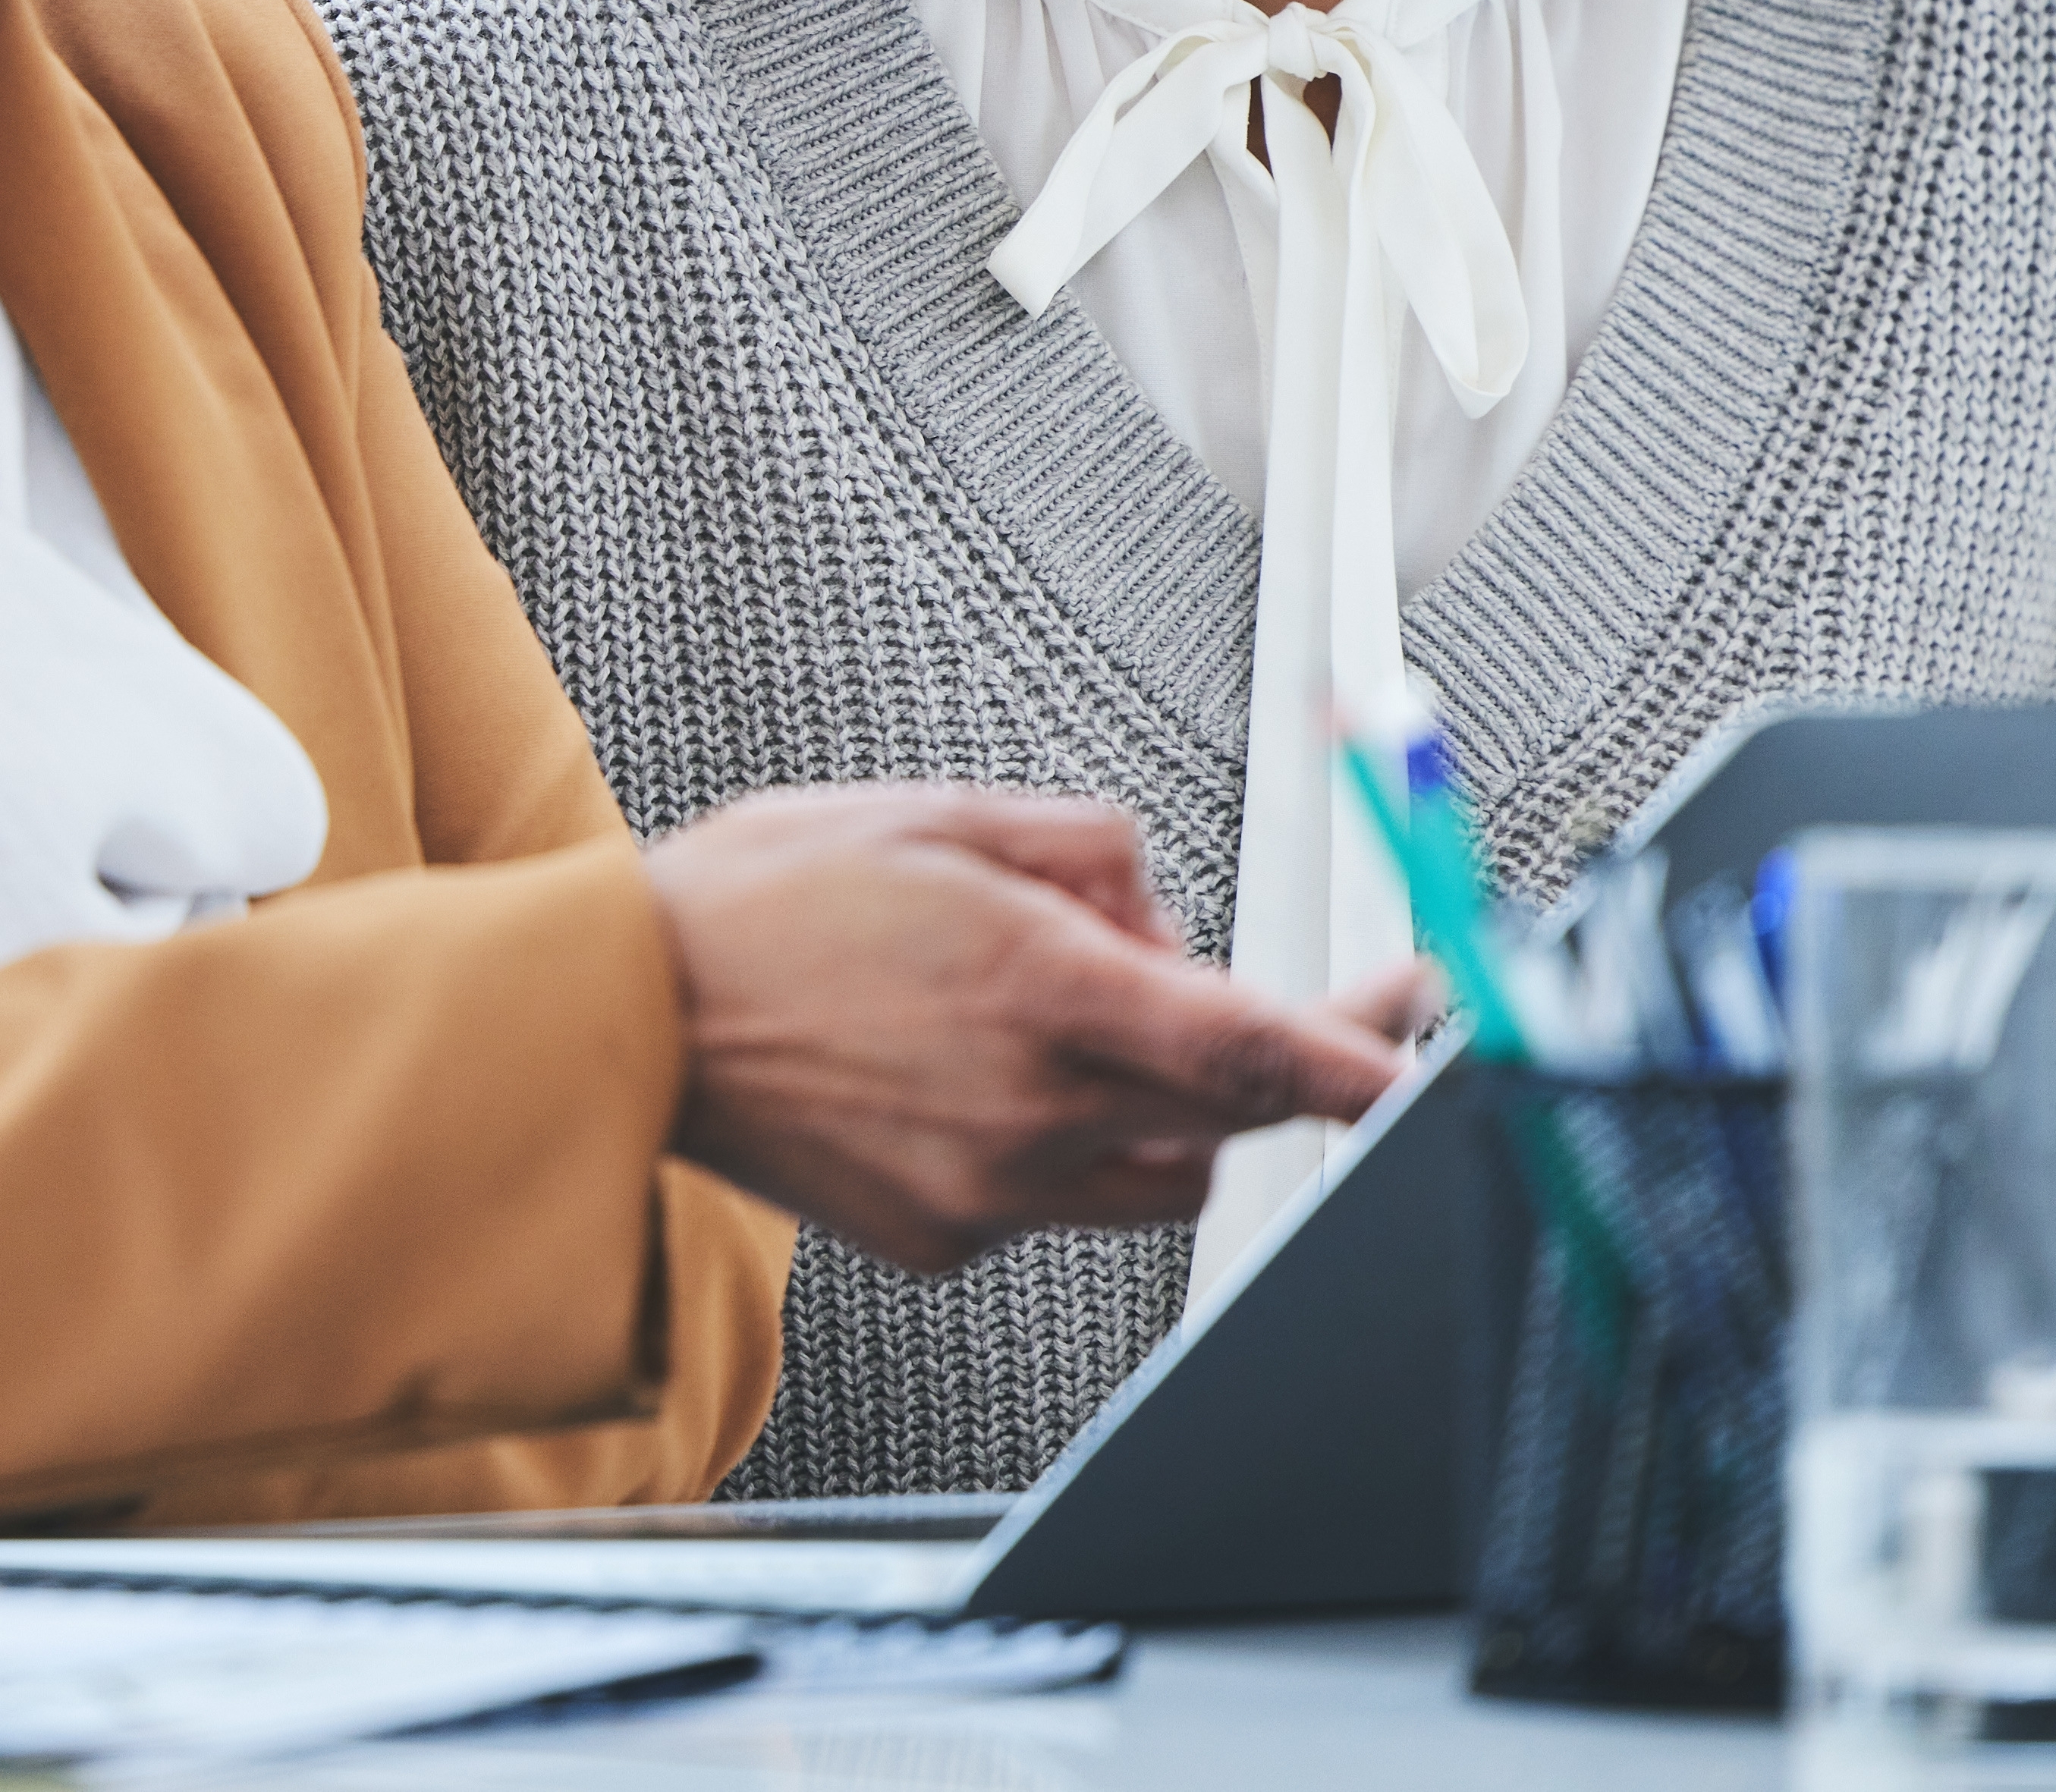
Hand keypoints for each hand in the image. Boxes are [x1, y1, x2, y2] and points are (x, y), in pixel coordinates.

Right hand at [640, 785, 1412, 1275]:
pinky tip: (964, 1074)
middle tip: (1257, 997)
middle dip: (1259, 1058)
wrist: (625, 1016)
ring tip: (1058, 1021)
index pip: (1252, 1049)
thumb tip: (1164, 917)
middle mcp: (1028, 1108)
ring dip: (1160, 1103)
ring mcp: (987, 1191)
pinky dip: (1054, 1141)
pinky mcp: (944, 1242)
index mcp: (1042, 989)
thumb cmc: (765, 901)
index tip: (1430, 1060)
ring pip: (1157, 1171)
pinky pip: (1058, 1201)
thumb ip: (1092, 852)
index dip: (1361, 1064)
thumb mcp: (945, 813)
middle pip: (1224, 1115)